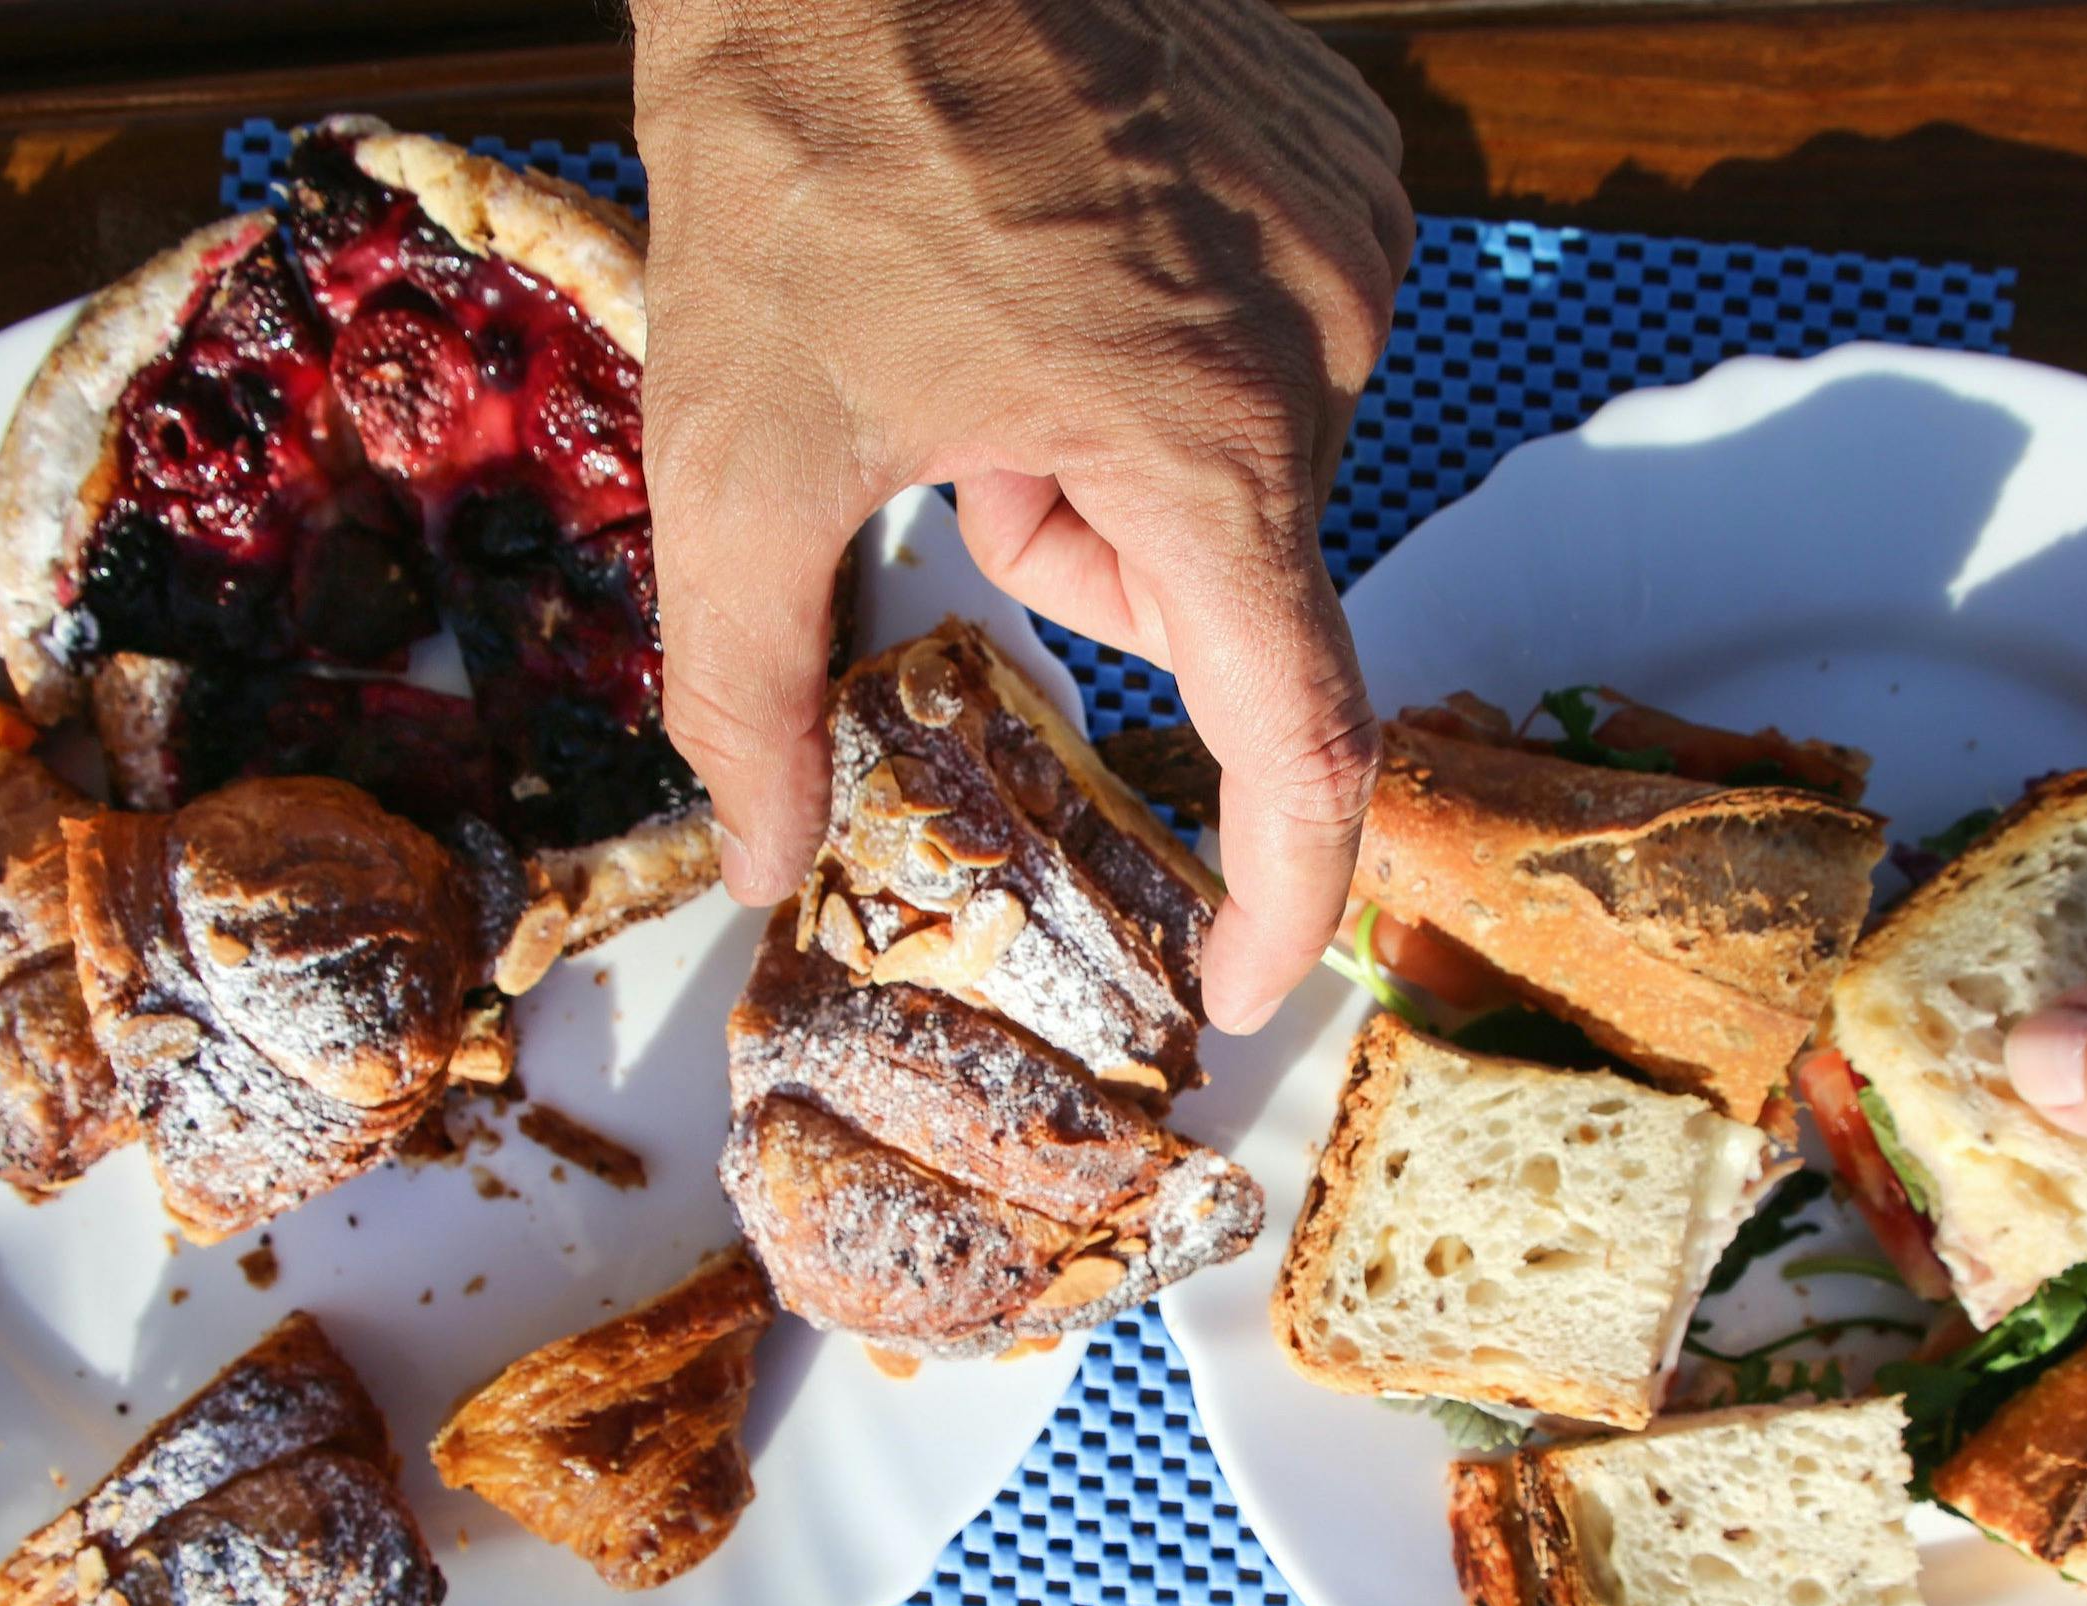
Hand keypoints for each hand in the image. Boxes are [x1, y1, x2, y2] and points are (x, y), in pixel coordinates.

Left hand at [631, 0, 1412, 1032]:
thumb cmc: (799, 144)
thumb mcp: (736, 449)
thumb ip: (748, 686)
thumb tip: (758, 864)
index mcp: (1204, 439)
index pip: (1300, 732)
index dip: (1284, 888)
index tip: (1249, 979)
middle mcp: (1323, 342)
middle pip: (1225, 585)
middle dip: (1085, 560)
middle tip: (964, 447)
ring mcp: (1350, 235)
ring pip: (1241, 465)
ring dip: (1113, 447)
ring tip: (998, 320)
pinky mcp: (1344, 161)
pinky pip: (1272, 342)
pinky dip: (1166, 346)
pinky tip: (1064, 248)